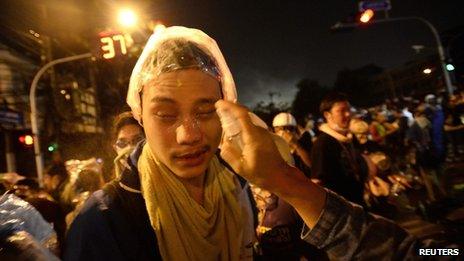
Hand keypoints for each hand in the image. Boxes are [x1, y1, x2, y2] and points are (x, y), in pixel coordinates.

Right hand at [216, 100, 326, 228]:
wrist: (281, 176)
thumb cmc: (262, 174)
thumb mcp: (241, 168)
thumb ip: (229, 154)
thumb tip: (223, 143)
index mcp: (253, 136)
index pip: (241, 114)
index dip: (230, 106)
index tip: (219, 103)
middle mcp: (259, 131)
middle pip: (244, 114)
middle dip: (231, 109)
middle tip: (218, 109)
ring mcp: (263, 133)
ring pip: (248, 119)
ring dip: (236, 116)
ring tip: (224, 117)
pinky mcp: (265, 136)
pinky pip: (251, 125)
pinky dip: (241, 123)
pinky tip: (234, 129)